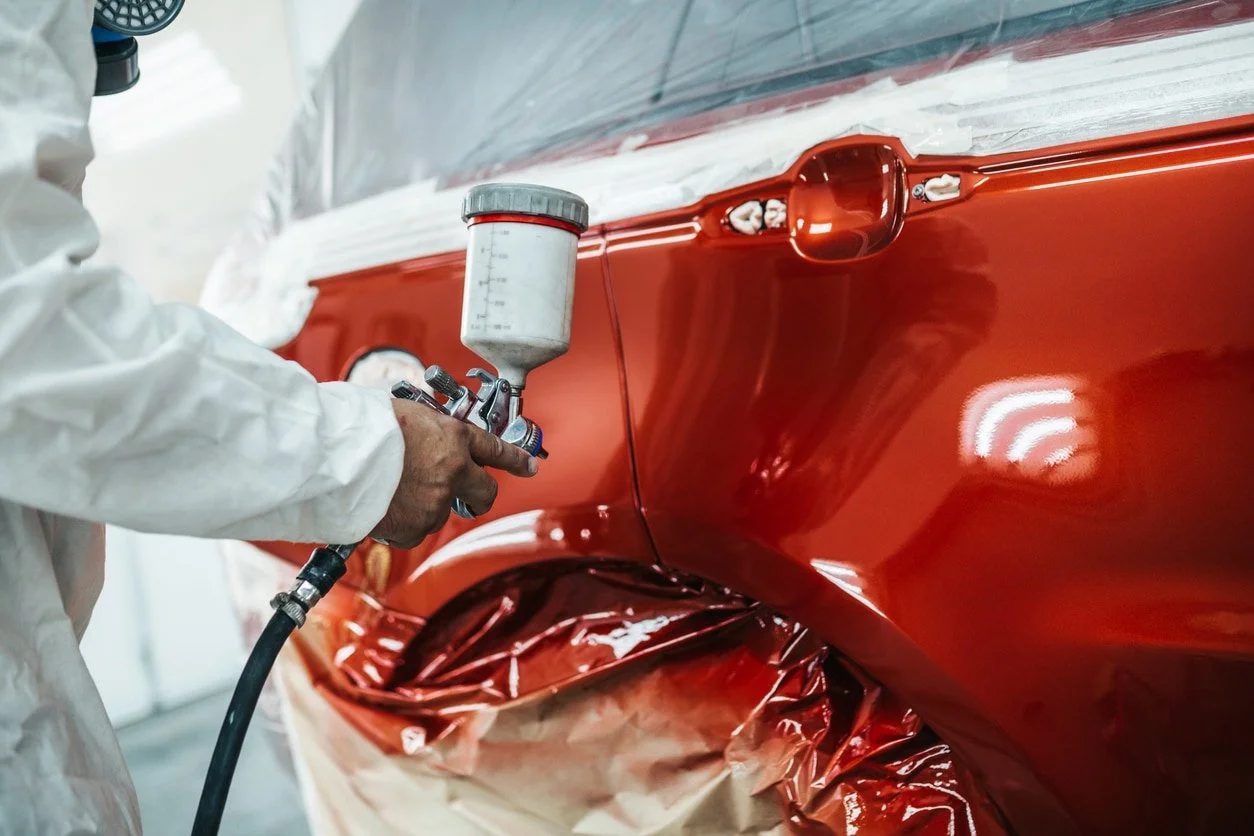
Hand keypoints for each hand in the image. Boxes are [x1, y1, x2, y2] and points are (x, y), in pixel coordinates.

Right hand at [370, 400, 537, 547]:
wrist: (338, 456)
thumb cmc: (365, 427)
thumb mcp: (408, 413)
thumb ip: (429, 431)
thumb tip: (430, 439)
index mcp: (454, 439)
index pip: (496, 449)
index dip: (516, 459)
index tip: (529, 466)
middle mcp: (453, 473)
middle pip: (485, 493)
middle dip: (480, 494)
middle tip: (467, 494)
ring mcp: (435, 503)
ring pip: (440, 512)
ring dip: (424, 504)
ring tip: (391, 488)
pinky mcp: (414, 528)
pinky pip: (414, 530)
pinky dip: (401, 523)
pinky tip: (382, 505)